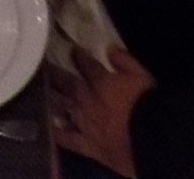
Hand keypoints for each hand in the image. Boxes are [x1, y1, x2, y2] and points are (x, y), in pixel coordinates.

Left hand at [52, 46, 153, 174]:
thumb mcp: (141, 74)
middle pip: (67, 84)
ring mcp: (85, 123)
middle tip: (45, 67)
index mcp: (101, 82)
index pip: (85, 64)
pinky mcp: (88, 145)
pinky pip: (69, 140)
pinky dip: (58, 135)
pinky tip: (50, 130)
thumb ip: (125, 60)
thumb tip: (109, 48)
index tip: (72, 50)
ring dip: (52, 100)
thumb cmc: (148, 105)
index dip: (78, 56)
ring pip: (63, 108)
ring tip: (43, 93)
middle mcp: (87, 100)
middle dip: (56, 74)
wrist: (150, 140)